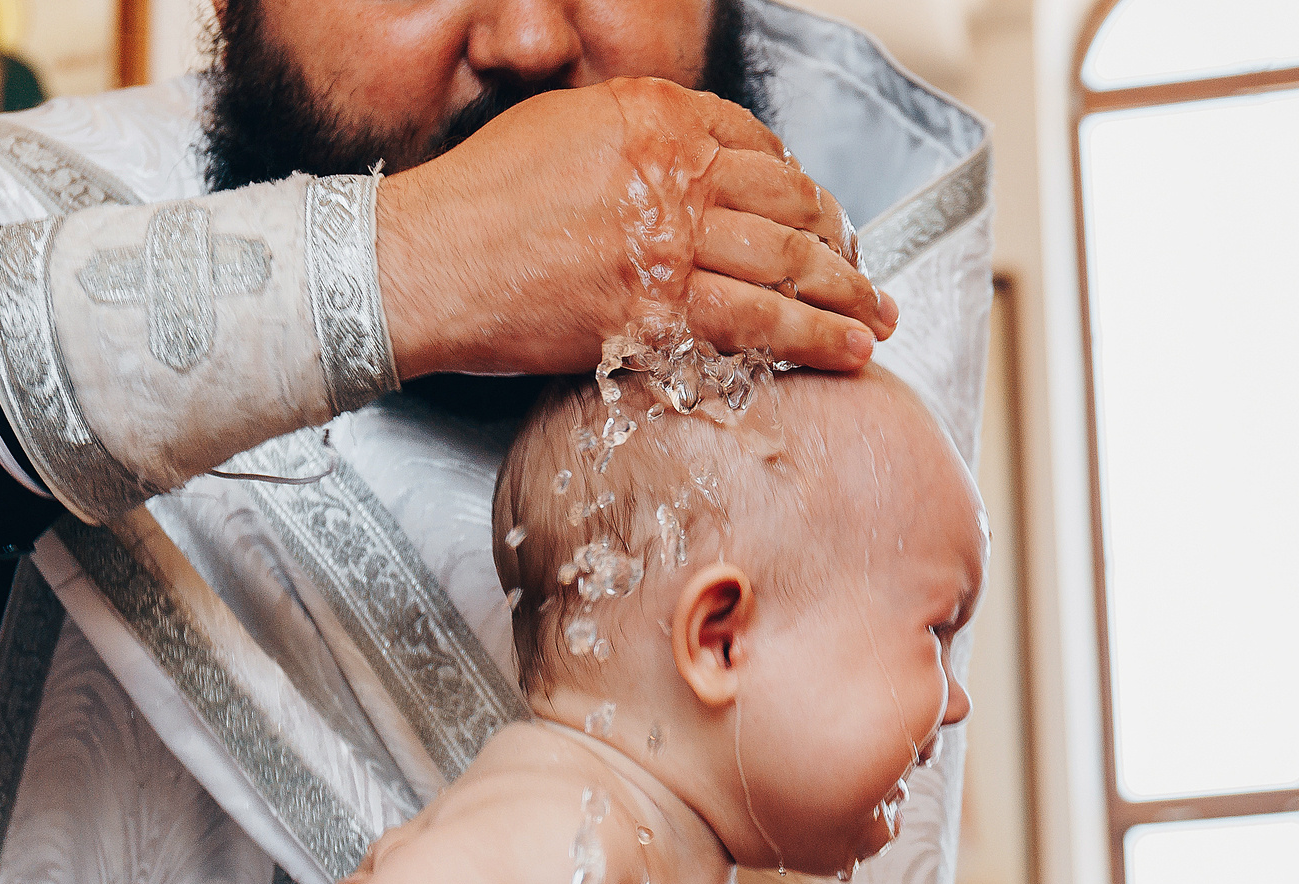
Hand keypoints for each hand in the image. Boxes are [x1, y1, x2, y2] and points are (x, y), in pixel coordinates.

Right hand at [376, 78, 896, 378]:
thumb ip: (634, 138)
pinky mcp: (658, 310)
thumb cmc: (476, 203)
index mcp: (652, 115)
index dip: (798, 186)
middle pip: (788, 202)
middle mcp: (673, 170)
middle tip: (865, 274)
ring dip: (847, 296)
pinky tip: (850, 354)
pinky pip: (759, 324)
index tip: (816, 218)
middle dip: (839, 243)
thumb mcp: (561, 129)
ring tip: (876, 319)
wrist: (422, 262)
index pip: (757, 143)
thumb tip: (686, 165)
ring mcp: (669, 241)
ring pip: (789, 264)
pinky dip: (815, 339)